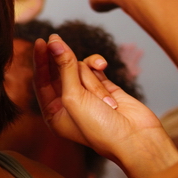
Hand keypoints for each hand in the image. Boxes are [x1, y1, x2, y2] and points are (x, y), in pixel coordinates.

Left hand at [34, 33, 173, 172]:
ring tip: (100, 96)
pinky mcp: (105, 88)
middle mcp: (68, 105)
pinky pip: (95, 69)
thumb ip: (64, 68)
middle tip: (54, 38)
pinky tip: (102, 65)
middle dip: (59, 58)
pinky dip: (97, 66)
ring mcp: (87, 96)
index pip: (41, 82)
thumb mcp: (74, 97)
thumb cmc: (100, 128)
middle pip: (58, 72)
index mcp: (53, 114)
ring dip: (88, 75)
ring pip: (79, 69)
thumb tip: (55, 43)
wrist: (136, 138)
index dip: (40, 61)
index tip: (41, 42)